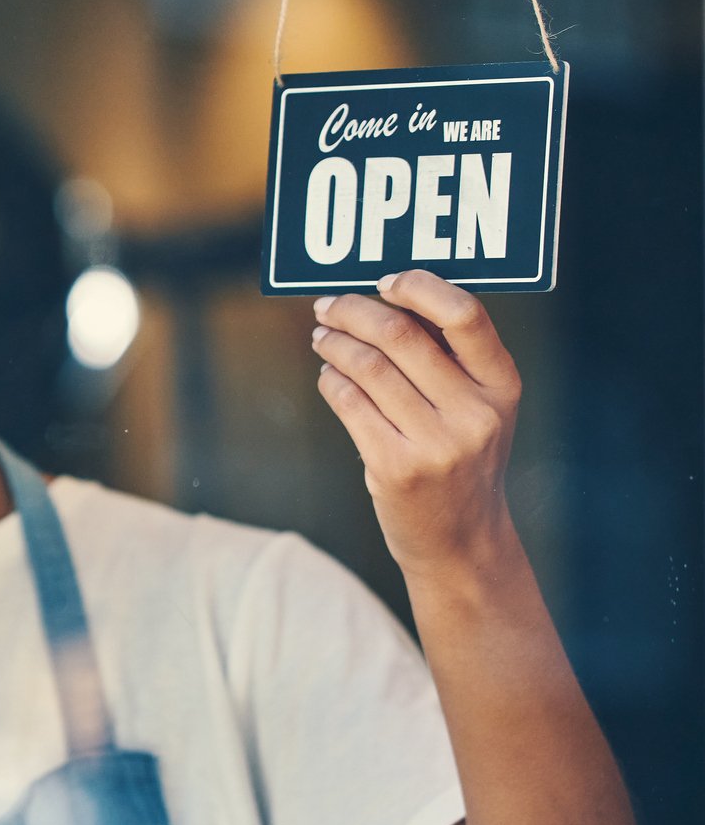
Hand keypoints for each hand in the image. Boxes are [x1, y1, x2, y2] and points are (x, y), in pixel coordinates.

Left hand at [310, 268, 522, 574]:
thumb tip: (385, 297)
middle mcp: (474, 413)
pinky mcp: (396, 467)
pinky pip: (349, 403)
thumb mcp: (478, 410)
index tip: (384, 281)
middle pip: (402, 334)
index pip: (465, 314)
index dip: (419, 286)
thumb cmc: (461, 461)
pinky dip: (331, 380)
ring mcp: (436, 443)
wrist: (461, 542)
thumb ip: (449, 361)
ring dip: (334, 343)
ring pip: (368, 367)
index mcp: (502, 386)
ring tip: (322, 337)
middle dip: (355, 311)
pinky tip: (328, 375)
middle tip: (329, 305)